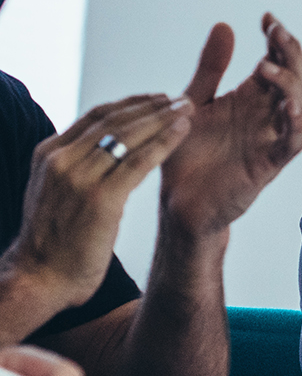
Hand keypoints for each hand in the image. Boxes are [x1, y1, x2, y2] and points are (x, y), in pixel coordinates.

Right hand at [0, 94, 190, 310]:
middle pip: (114, 120)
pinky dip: (164, 142)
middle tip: (182, 98)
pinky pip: (139, 161)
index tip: (157, 98)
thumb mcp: (54, 191)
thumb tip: (99, 150)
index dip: (130, 103)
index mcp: (48, 154)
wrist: (40, 277)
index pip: (95, 116)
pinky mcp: (101, 198)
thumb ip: (73, 167)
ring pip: (128, 136)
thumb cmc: (53, 240)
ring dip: (163, 118)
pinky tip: (183, 132)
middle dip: (151, 106)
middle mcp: (61, 160)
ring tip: (188, 107)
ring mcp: (79, 178)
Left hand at [159, 15, 301, 237]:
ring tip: (266, 69)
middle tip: (276, 34)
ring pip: (300, 105)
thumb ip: (211, 68)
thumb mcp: (193, 102)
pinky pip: (292, 142)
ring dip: (289, 85)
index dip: (277, 39)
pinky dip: (295, 124)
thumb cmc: (186, 154)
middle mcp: (266, 114)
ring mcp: (270, 137)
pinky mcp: (268, 163)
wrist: (177, 202)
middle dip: (290, 53)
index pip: (276, 60)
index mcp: (250, 97)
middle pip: (295, 77)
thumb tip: (225, 25)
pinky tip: (287, 106)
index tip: (267, 19)